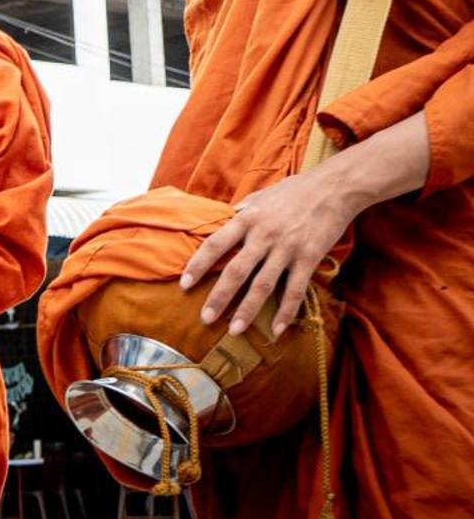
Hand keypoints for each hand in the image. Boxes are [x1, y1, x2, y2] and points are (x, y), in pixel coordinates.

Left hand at [181, 166, 359, 337]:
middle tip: (205, 318)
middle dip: (219, 297)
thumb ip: (241, 212)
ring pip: (263, 285)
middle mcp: (264, 235)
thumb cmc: (293, 191)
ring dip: (248, 310)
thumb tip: (222, 221)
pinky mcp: (309, 258)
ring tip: (234, 330)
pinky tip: (277, 330)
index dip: (198, 265)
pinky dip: (285, 311)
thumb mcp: (260, 196)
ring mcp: (287, 248)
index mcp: (247, 218)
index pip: (215, 244)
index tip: (184, 284)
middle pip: (236, 271)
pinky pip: (295, 290)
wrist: (334, 188)